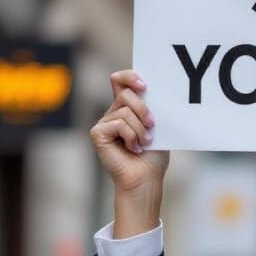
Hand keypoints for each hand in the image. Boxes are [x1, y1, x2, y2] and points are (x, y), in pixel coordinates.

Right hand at [89, 69, 169, 197]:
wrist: (146, 179)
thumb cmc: (153, 157)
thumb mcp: (158, 129)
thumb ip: (152, 110)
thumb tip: (154, 93)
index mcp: (127, 108)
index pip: (120, 81)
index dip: (129, 77)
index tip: (145, 86)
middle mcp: (113, 113)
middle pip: (125, 94)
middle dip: (143, 109)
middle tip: (152, 125)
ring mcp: (104, 123)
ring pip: (124, 112)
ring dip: (140, 130)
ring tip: (145, 143)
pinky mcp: (97, 134)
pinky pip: (118, 125)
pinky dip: (131, 137)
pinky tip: (133, 149)